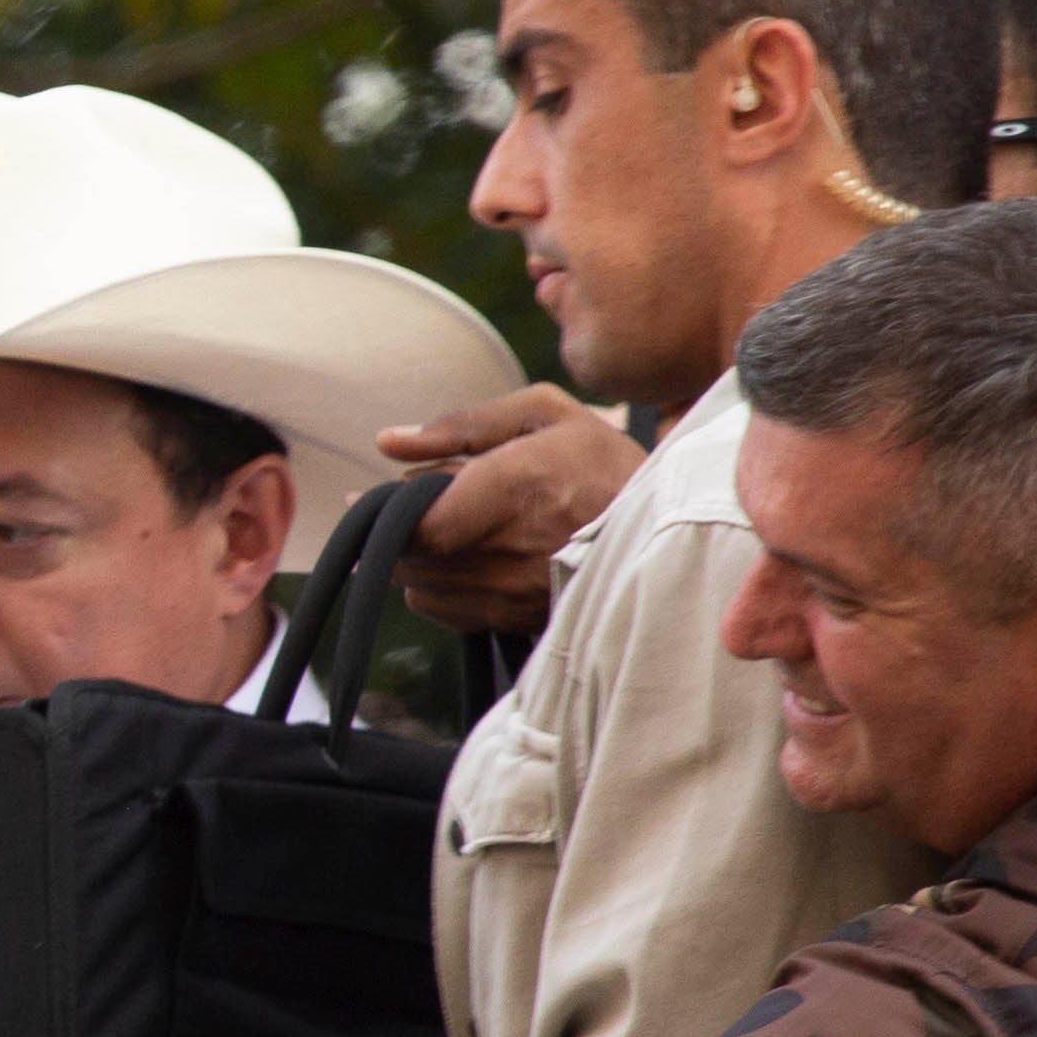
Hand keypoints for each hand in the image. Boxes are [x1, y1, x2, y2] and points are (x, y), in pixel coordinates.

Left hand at [373, 385, 643, 635]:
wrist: (665, 528)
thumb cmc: (599, 462)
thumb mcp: (543, 415)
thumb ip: (461, 425)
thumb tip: (387, 442)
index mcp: (511, 488)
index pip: (417, 523)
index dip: (384, 515)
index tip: (372, 497)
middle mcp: (506, 549)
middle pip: (407, 555)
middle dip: (396, 530)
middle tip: (418, 503)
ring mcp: (510, 593)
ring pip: (418, 583)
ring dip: (417, 556)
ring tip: (453, 527)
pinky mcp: (513, 621)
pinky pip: (442, 607)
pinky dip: (438, 582)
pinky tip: (468, 556)